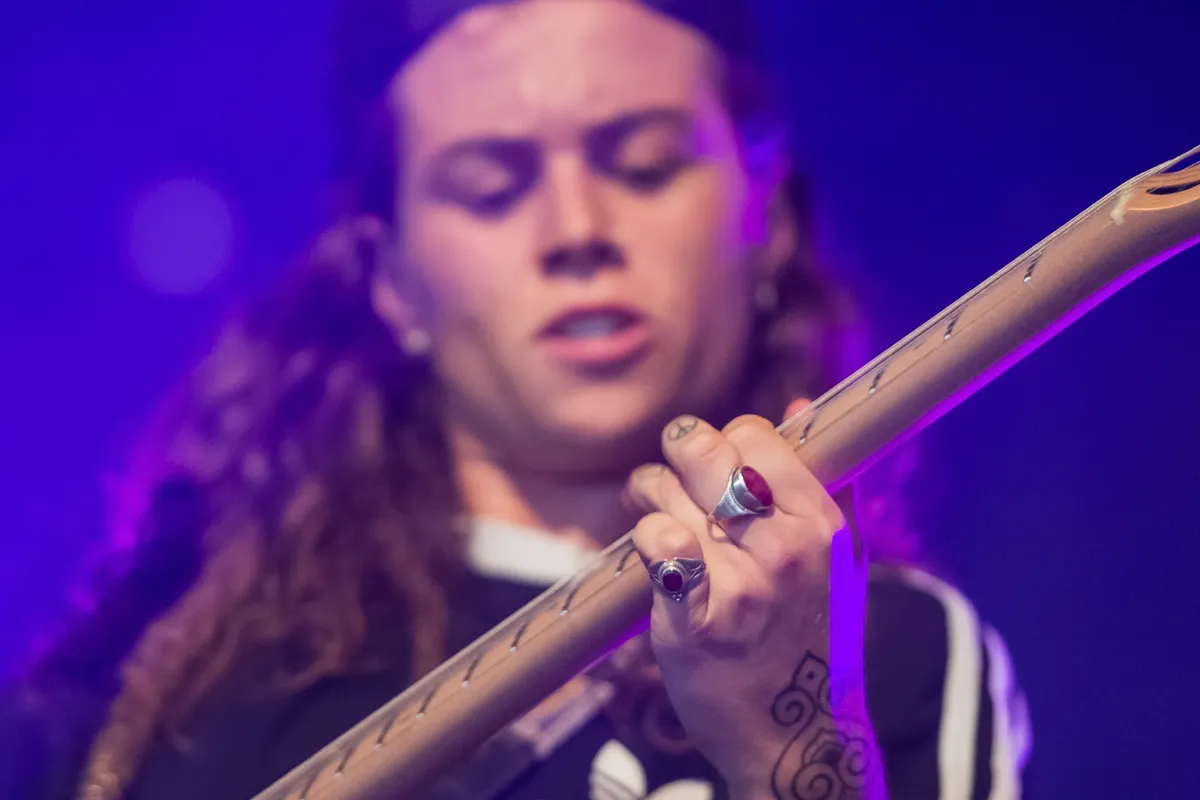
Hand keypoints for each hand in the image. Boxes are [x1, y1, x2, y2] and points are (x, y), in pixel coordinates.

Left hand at [623, 403, 885, 799]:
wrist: (795, 734)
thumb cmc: (812, 636)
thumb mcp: (840, 557)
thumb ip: (825, 479)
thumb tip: (801, 404)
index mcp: (822, 522)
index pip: (753, 433)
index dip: (722, 442)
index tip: (714, 465)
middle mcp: (785, 547)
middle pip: (703, 449)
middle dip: (677, 455)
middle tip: (672, 477)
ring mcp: (742, 584)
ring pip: (664, 492)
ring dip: (649, 497)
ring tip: (657, 518)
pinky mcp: (696, 620)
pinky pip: (656, 544)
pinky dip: (647, 540)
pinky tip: (656, 556)